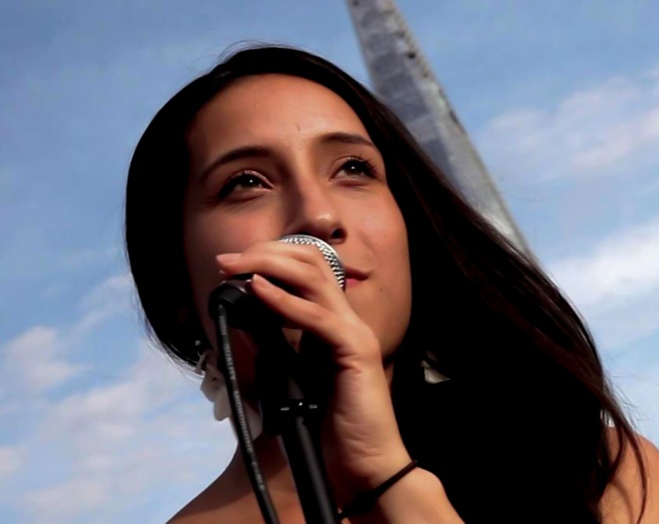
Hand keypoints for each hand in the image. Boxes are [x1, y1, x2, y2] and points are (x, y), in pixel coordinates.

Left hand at [216, 240, 411, 502]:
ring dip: (269, 266)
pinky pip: (317, 318)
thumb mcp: (294, 381)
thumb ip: (275, 349)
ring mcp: (355, 333)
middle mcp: (349, 321)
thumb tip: (242, 321)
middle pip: (312, 262)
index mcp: (336, 325)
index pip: (310, 269)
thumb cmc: (333, 429)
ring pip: (314, 278)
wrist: (367, 464)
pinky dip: (285, 301)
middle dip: (266, 252)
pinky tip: (258, 291)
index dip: (272, 257)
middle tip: (226, 259)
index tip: (233, 265)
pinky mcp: (356, 352)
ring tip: (235, 266)